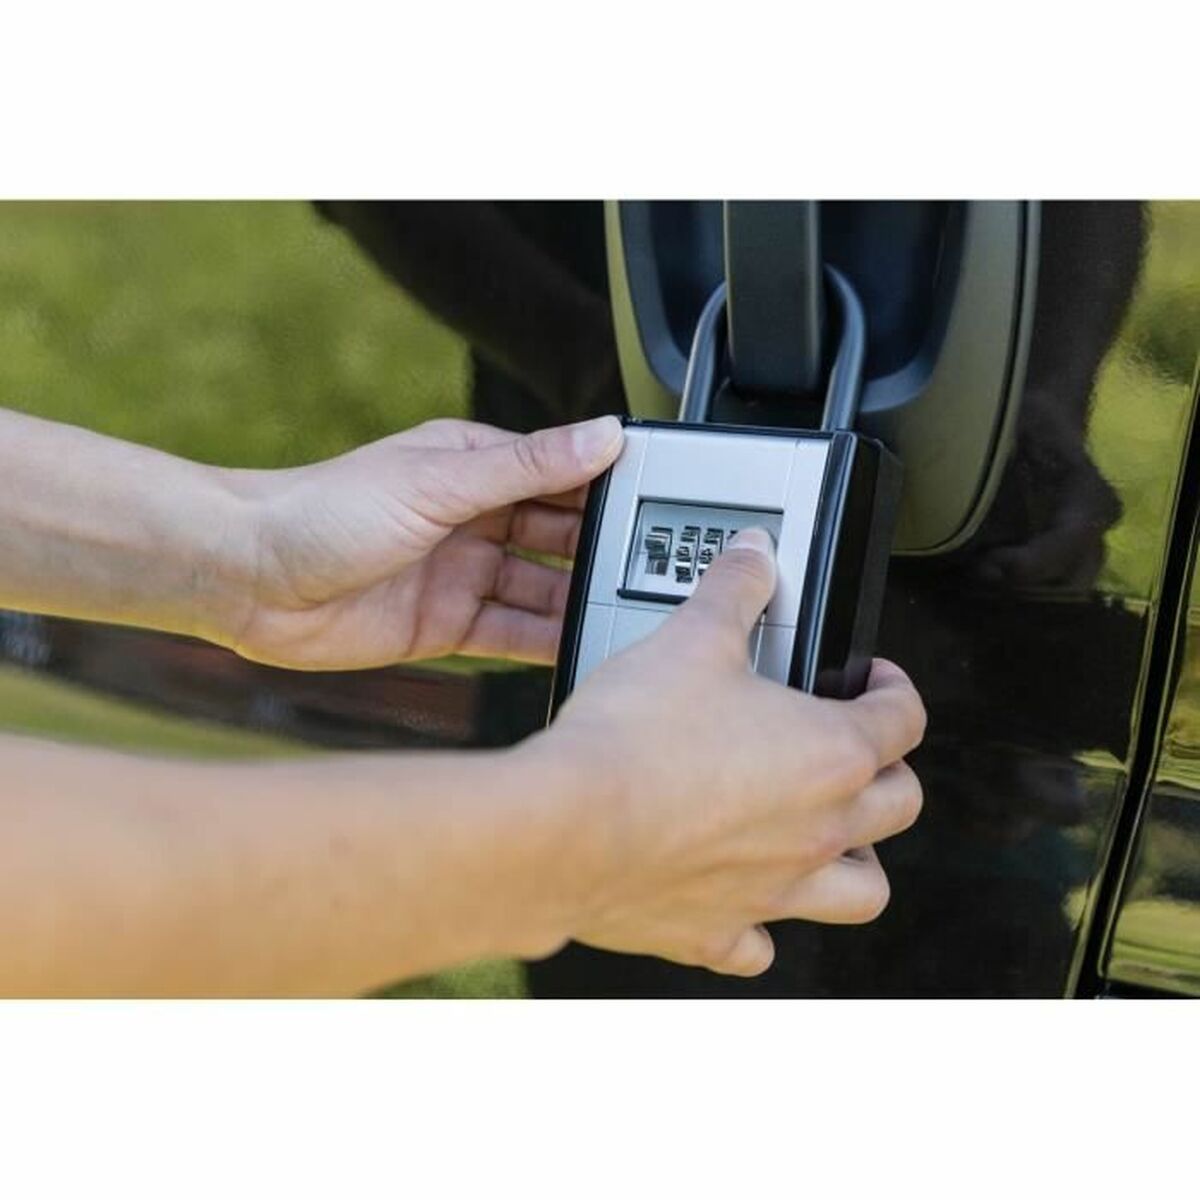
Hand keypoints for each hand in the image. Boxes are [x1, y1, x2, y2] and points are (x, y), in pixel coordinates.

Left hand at [226, 415, 623, 668]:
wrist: (247, 579)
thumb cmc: (322, 511)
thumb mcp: (437, 481)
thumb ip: (525, 465)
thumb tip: (601, 434)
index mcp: (474, 467)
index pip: (561, 474)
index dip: (607, 488)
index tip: (658, 505)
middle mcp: (475, 520)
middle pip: (559, 537)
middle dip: (600, 552)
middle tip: (653, 571)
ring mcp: (463, 574)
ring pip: (542, 590)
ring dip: (577, 600)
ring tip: (625, 614)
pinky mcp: (447, 626)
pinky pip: (512, 634)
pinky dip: (545, 641)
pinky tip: (580, 646)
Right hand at [528, 529, 926, 976]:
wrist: (564, 826)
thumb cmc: (633, 740)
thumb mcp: (690, 638)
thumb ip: (733, 592)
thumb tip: (754, 557)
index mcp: (829, 754)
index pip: (904, 718)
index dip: (894, 688)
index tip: (872, 678)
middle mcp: (816, 829)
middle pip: (899, 805)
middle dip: (889, 772)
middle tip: (857, 749)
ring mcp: (771, 889)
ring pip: (859, 892)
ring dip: (856, 863)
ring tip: (829, 836)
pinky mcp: (714, 931)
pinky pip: (758, 946)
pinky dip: (758, 927)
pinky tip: (738, 900)